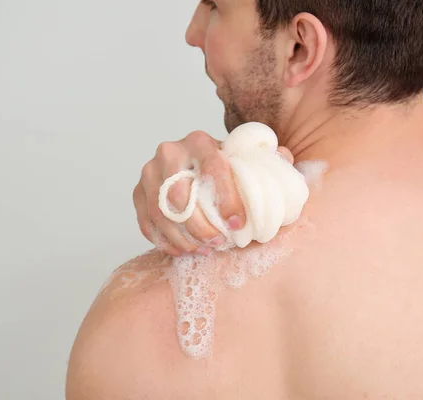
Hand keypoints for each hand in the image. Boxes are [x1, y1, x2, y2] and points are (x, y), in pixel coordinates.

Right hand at [133, 130, 294, 256]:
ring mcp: (149, 172)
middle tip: (219, 244)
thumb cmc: (227, 166)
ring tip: (204, 251)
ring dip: (183, 237)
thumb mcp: (249, 159)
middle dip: (200, 225)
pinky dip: (164, 241)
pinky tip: (184, 250)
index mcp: (199, 140)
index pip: (212, 168)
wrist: (196, 162)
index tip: (238, 224)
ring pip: (160, 211)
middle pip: (179, 193)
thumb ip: (268, 160)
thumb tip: (284, 159)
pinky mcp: (138, 192)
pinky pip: (146, 222)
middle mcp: (169, 151)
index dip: (226, 198)